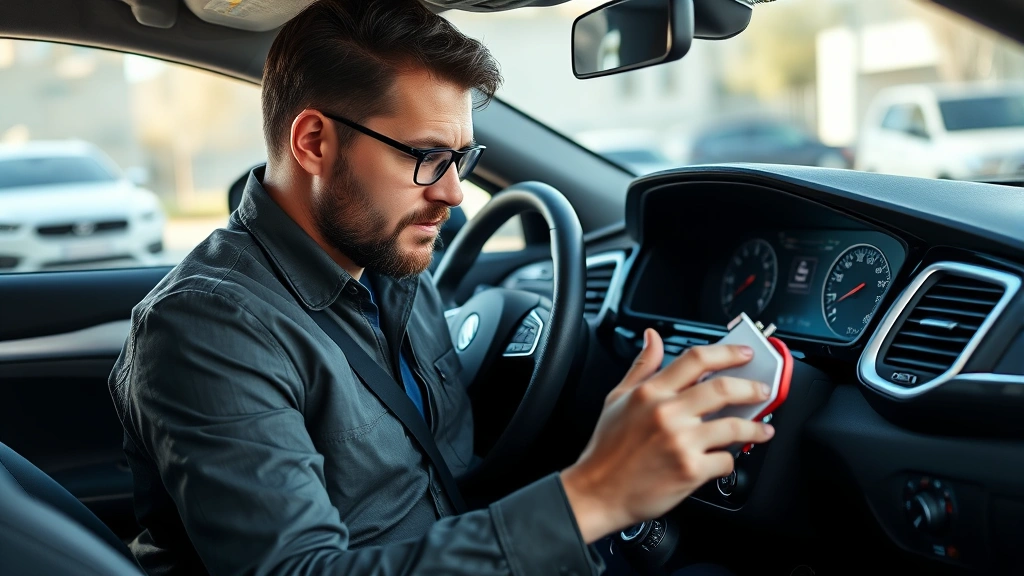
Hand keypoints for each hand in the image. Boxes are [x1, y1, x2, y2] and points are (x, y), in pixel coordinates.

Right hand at [560, 329, 774, 543]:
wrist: (599, 491)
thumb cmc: (607, 448)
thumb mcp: (618, 398)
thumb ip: (642, 366)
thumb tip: (653, 337)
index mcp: (651, 392)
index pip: (697, 359)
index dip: (727, 353)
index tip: (745, 354)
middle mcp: (668, 413)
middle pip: (723, 389)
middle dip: (752, 388)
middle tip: (763, 390)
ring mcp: (681, 442)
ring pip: (734, 426)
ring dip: (755, 427)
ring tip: (762, 429)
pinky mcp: (690, 470)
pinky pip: (725, 461)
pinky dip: (730, 460)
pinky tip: (728, 458)